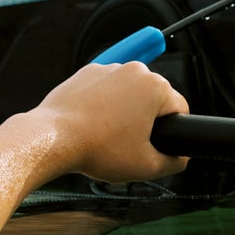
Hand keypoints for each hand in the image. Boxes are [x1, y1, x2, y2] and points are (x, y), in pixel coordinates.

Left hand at [33, 61, 189, 181]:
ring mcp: (108, 68)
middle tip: (129, 144)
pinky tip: (94, 124)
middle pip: (154, 98)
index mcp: (155, 87)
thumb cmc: (97, 149)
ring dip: (125, 111)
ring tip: (107, 135)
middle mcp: (134, 70)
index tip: (154, 145)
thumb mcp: (146, 166)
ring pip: (129, 93)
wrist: (52, 139)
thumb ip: (174, 162)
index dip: (172, 131)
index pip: (179, 108)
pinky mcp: (87, 72)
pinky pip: (106, 88)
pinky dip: (104, 103)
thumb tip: (182, 158)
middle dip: (146, 119)